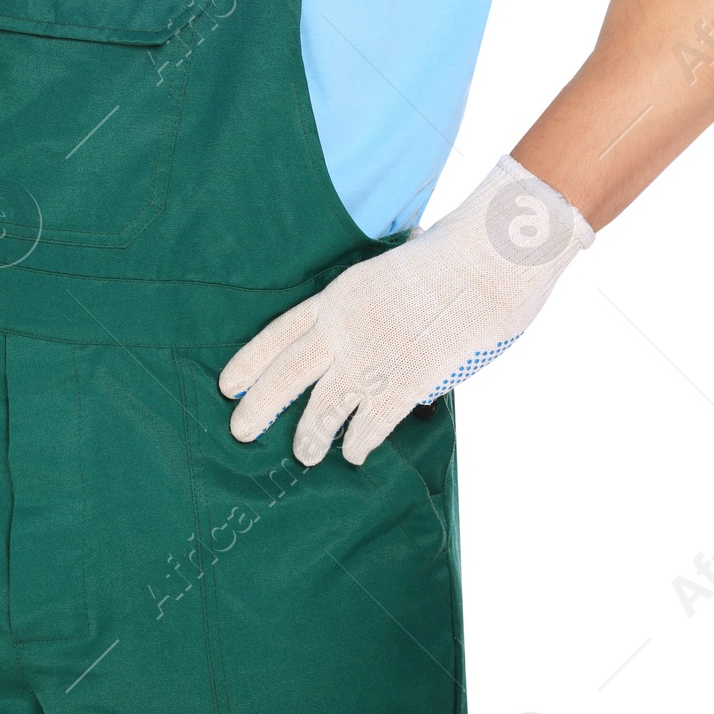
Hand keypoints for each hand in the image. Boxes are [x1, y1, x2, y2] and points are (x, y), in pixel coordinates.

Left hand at [220, 156, 593, 465]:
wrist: (485, 263)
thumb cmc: (447, 259)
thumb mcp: (387, 270)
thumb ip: (367, 303)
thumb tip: (362, 322)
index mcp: (338, 295)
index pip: (280, 332)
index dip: (251, 360)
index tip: (228, 384)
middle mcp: (345, 329)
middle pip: (288, 374)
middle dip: (261, 406)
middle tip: (240, 432)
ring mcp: (372, 357)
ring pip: (325, 407)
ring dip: (311, 435)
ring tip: (304, 454)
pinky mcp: (404, 382)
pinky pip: (370, 423)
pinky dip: (358, 441)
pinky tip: (352, 454)